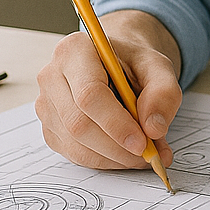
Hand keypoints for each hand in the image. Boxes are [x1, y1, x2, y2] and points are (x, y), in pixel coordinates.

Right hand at [36, 9, 182, 170]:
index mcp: (75, 50)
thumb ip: (163, 92)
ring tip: (144, 154)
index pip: (90, 94)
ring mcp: (46, 104)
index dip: (116, 124)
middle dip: (117, 147)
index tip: (142, 143)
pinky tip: (126, 153)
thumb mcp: (159, 67)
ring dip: (113, 157)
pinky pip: (74, 154)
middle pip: (78, 124)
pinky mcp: (50, 128)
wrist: (118, 65)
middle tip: (149, 154)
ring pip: (75, 144)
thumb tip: (154, 129)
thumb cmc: (134, 63)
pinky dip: (104, 160)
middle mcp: (52, 76)